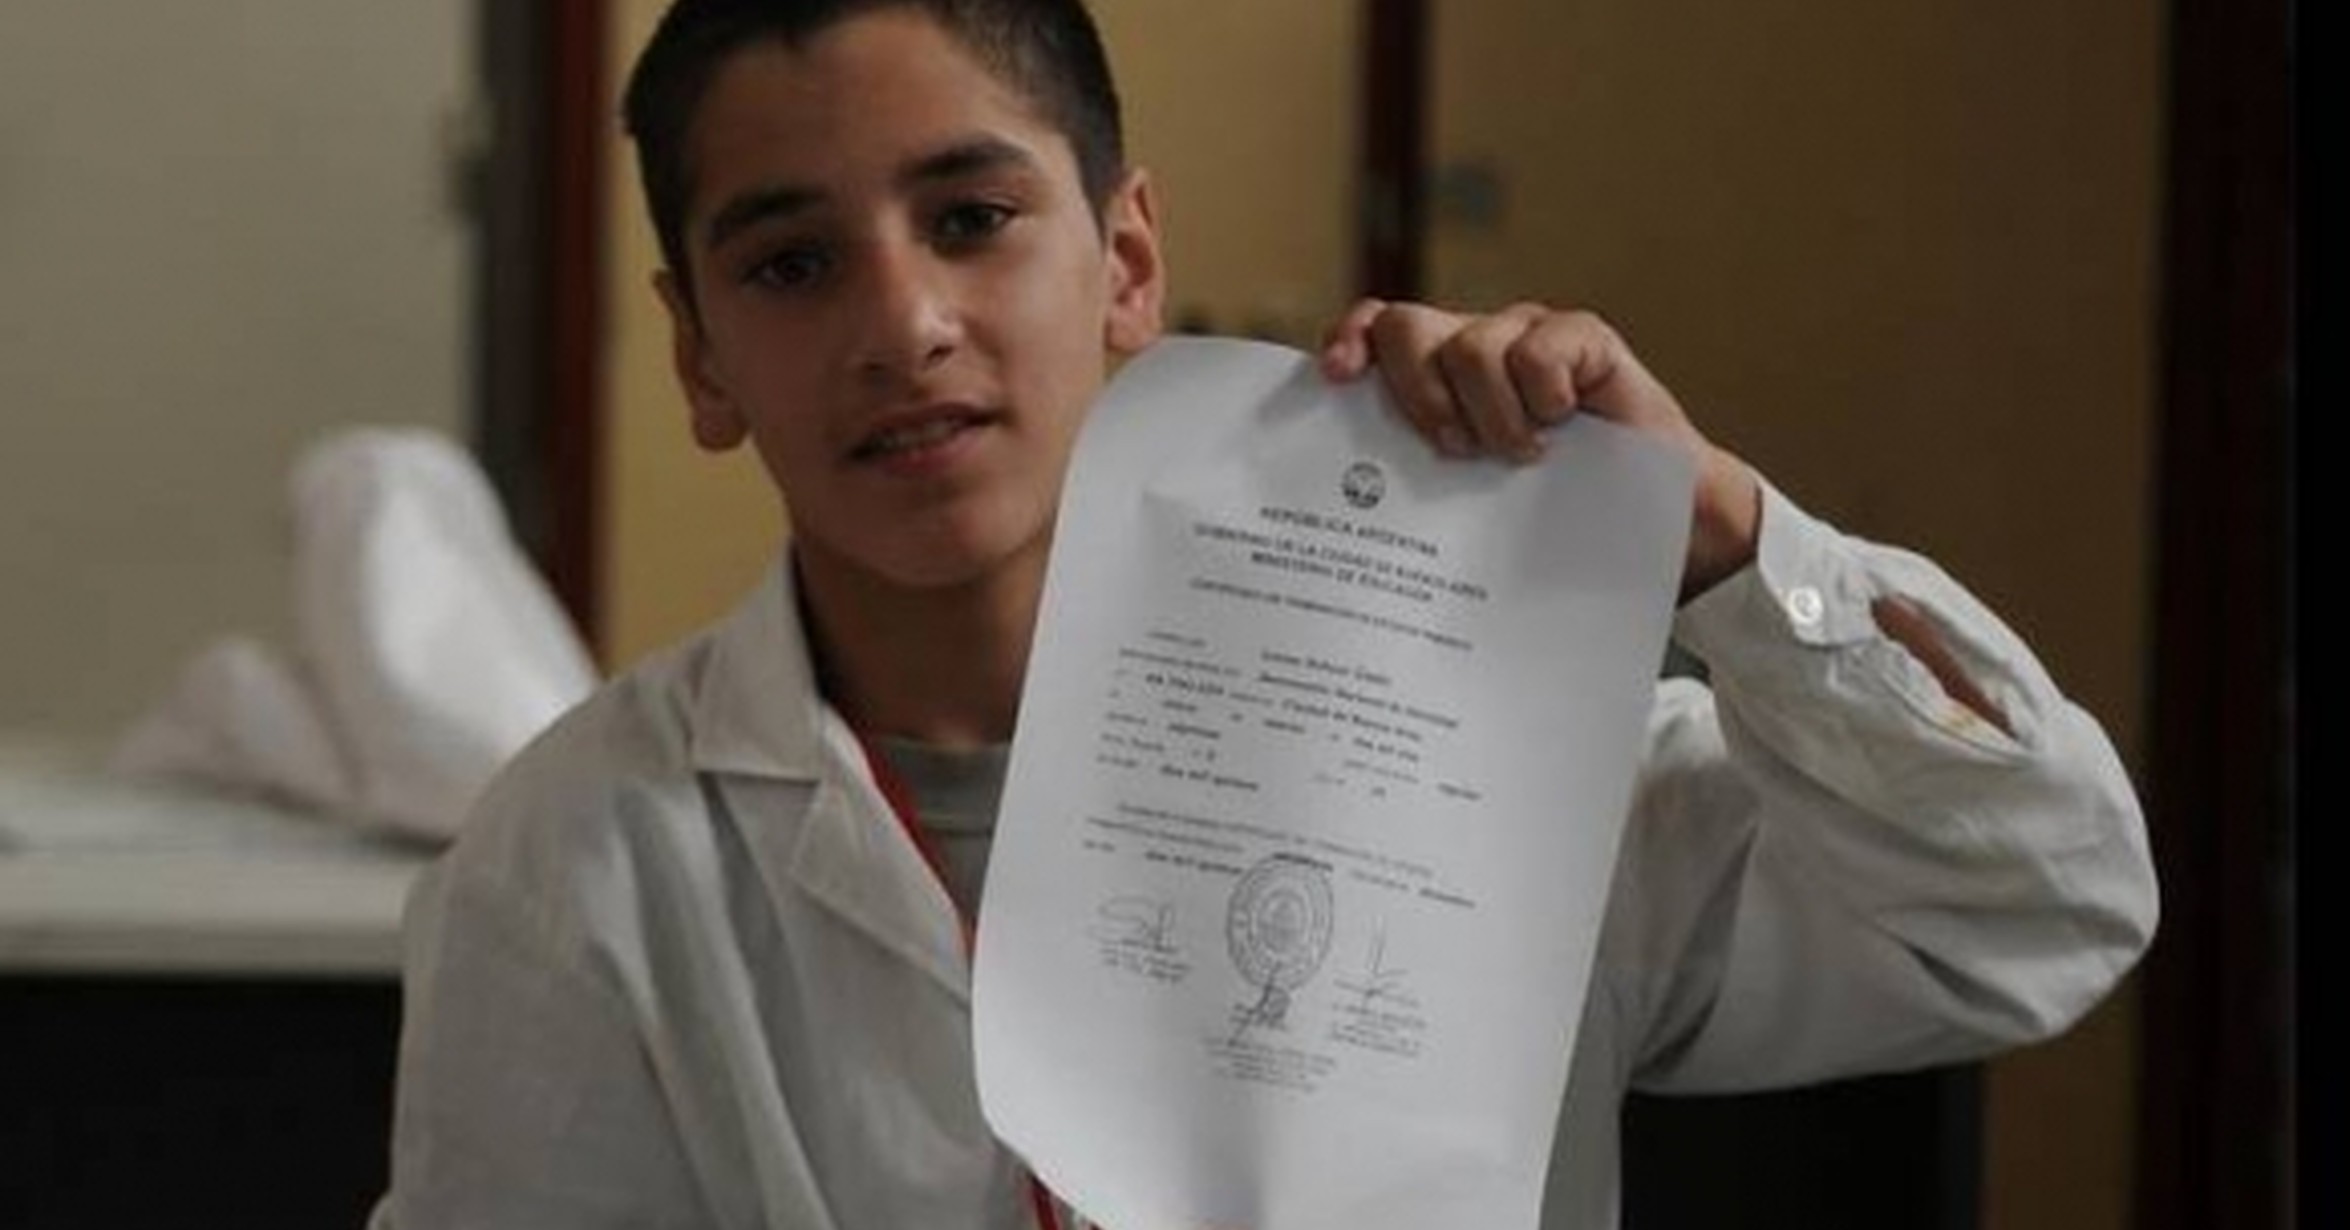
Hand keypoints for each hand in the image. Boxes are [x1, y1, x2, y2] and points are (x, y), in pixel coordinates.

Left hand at [1318, 298, 1761, 600]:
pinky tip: (1563, 426)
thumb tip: (1342, 509)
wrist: (1657, 521)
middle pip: (1406, 327)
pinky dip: (1543, 396)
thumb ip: (1415, 480)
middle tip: (1452, 451)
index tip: (1335, 378)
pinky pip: (1539, 350)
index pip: (1373, 332)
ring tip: (1519, 456)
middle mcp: (1472, 346)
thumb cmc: (1550, 513)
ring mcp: (1527, 335)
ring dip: (1489, 412)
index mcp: (1433, 378)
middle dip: (1417, 392)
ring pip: (1472, 345)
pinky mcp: (1583, 338)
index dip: (1349, 341)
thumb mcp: (1467, 499)